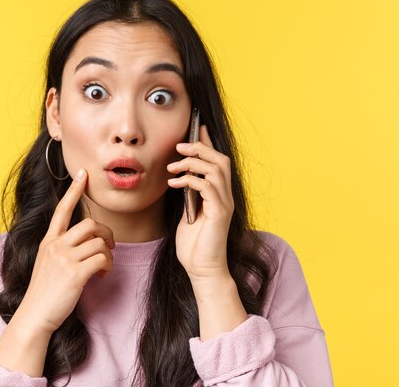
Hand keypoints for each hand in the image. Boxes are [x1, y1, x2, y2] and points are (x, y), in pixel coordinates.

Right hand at [18, 169, 114, 334]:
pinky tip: (102, 276)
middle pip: (90, 224)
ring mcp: (64, 259)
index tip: (83, 173)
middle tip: (110, 247)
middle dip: (106, 233)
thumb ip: (62, 249)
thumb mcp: (47, 264)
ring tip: (104, 268)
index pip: (62, 209)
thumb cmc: (45, 293)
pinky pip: (102, 259)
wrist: (35, 316)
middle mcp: (55, 246)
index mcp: (48, 241)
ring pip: (99, 243)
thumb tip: (88, 243)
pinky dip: (108, 267)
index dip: (74, 190)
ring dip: (109, 255)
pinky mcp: (74, 273)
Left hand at [167, 125, 233, 282]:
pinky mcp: (219, 214)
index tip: (195, 129)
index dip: (208, 143)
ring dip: (193, 162)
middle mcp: (225, 197)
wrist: (202, 270)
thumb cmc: (194, 246)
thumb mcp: (189, 214)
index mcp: (219, 195)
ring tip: (173, 165)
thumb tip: (182, 177)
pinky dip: (190, 179)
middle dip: (200, 147)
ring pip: (216, 169)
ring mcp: (224, 205)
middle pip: (220, 159)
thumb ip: (190, 196)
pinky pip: (208, 187)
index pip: (218, 162)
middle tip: (179, 146)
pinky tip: (175, 182)